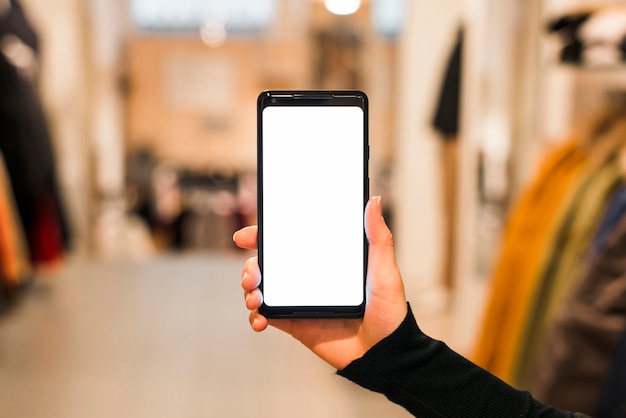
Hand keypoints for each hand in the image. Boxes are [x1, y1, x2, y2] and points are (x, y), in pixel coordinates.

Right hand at [233, 196, 406, 369]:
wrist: (384, 353)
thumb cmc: (389, 311)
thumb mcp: (384, 270)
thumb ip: (379, 238)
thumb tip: (374, 200)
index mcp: (324, 259)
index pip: (290, 241)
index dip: (265, 235)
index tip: (248, 235)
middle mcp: (307, 277)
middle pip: (268, 263)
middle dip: (250, 264)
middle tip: (251, 272)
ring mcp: (298, 300)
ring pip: (261, 287)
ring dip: (249, 288)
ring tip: (254, 295)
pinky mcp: (293, 323)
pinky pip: (265, 316)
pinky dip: (256, 316)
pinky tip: (260, 319)